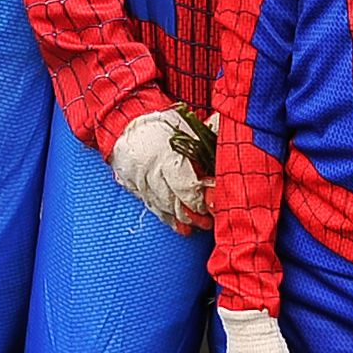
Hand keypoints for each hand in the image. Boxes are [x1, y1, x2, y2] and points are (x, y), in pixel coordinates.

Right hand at [111, 108, 211, 227]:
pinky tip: (183, 228)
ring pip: (164, 207)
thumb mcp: (185, 127)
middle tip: (210, 219)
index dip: (201, 198)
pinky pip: (153, 208)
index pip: (185, 185)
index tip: (215, 203)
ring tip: (201, 224)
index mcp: (165, 154)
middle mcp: (150, 171)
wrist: (126, 123)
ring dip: (184, 219)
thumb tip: (226, 154)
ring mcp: (140, 182)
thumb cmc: (162, 125)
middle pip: (175, 201)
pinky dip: (169, 220)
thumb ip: (205, 142)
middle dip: (195, 213)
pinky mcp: (135, 189)